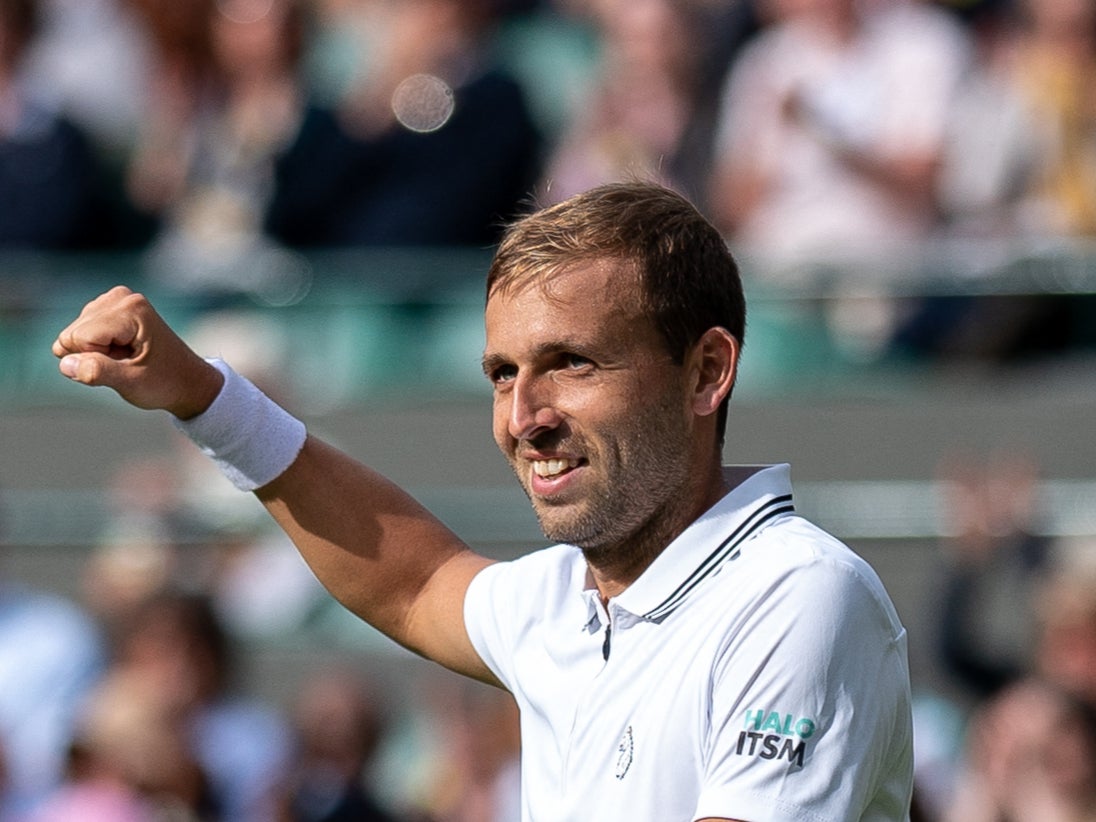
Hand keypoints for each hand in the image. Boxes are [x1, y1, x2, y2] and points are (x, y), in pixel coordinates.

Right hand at [52, 286, 223, 418]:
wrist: (187, 380)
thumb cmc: (164, 383)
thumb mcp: (131, 383)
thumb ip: (97, 372)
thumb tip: (65, 363)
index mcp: (130, 310)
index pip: (79, 337)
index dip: (95, 359)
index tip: (126, 365)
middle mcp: (121, 297)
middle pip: (73, 333)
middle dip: (93, 355)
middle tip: (126, 363)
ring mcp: (115, 300)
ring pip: (74, 333)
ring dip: (95, 352)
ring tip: (126, 357)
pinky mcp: (110, 308)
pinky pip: (80, 332)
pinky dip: (96, 347)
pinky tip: (121, 351)